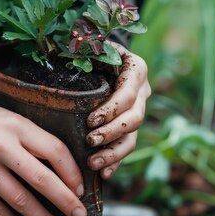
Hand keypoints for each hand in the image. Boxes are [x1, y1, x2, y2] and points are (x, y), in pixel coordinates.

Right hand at [0, 102, 85, 215]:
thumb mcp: (7, 119)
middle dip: (66, 202)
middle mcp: (1, 147)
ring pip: (22, 201)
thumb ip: (31, 139)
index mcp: (16, 126)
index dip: (72, 173)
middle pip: (43, 180)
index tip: (80, 189)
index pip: (55, 150)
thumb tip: (62, 169)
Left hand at [86, 43, 150, 177]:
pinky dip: (116, 161)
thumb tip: (72, 49)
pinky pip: (126, 147)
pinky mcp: (129, 127)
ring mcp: (137, 111)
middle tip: (90, 142)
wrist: (103, 55)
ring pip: (132, 137)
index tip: (90, 121)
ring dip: (114, 153)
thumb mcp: (91, 41)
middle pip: (134, 118)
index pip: (128, 94)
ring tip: (93, 164)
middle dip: (112, 133)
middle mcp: (142, 92)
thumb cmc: (92, 46)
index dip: (111, 110)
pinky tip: (103, 174)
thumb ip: (86, 46)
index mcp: (135, 69)